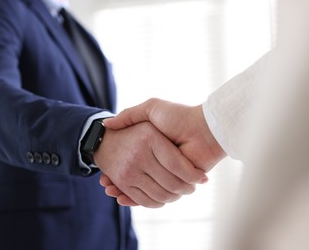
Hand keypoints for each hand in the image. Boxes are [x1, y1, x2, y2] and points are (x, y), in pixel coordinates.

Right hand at [100, 98, 225, 205]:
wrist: (205, 128)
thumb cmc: (178, 116)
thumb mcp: (151, 109)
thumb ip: (130, 115)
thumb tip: (107, 124)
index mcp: (152, 146)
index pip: (129, 159)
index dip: (115, 165)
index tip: (103, 168)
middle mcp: (157, 160)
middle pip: (133, 175)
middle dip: (117, 181)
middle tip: (105, 184)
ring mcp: (165, 172)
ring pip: (140, 187)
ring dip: (124, 190)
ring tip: (109, 189)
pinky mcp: (174, 182)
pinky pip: (153, 195)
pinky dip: (137, 199)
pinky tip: (121, 196)